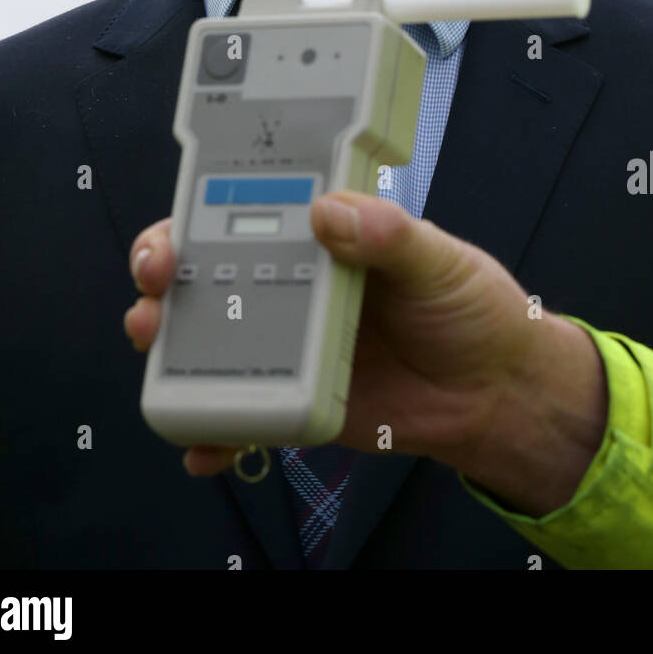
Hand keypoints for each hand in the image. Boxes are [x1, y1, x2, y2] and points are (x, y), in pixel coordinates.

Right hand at [125, 191, 605, 511]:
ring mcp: (287, 344)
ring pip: (205, 340)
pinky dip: (212, 430)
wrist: (495, 394)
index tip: (177, 228)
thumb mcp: (438, 259)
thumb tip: (332, 213)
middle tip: (156, 285)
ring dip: (168, 346)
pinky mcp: (294, 399)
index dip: (194, 213)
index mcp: (322, 236)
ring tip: (158, 349)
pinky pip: (239, 412)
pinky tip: (201, 445)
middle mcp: (292, 283)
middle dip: (162, 275)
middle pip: (203, 272)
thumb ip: (389, 234)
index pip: (244, 209)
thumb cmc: (470, 308)